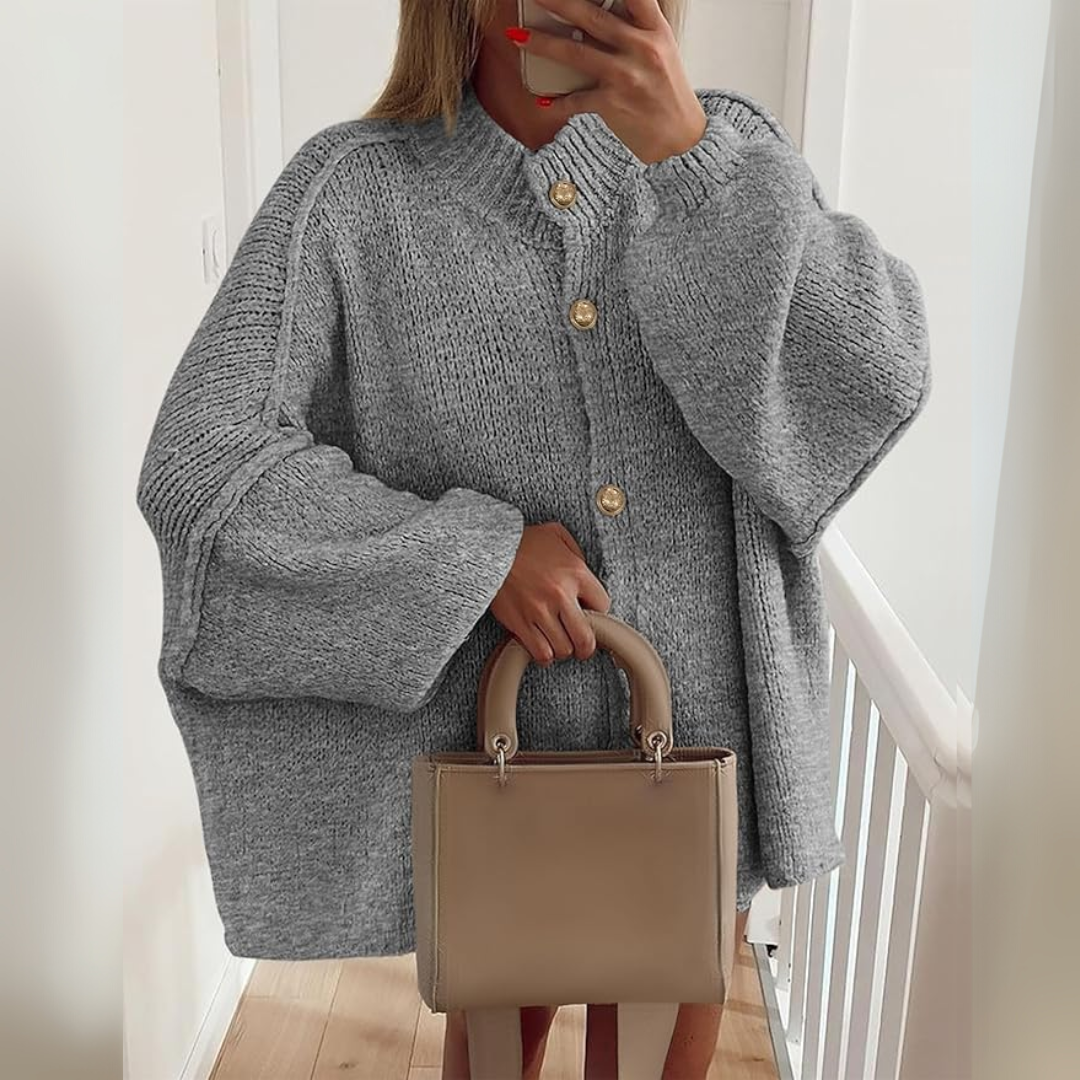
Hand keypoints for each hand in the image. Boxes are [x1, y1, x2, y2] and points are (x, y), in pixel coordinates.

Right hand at [490, 522, 611, 666]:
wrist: (487, 549)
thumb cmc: (521, 542)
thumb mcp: (556, 534)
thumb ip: (576, 551)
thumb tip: (585, 574)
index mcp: (575, 572)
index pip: (603, 605)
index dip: (598, 612)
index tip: (589, 614)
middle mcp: (560, 594)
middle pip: (586, 638)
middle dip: (587, 646)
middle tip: (582, 645)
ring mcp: (539, 611)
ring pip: (563, 650)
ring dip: (563, 649)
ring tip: (559, 642)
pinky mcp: (519, 623)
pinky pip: (540, 652)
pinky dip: (544, 654)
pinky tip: (542, 645)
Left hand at [506, 0, 706, 163]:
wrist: (680, 140)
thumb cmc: (667, 94)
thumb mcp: (660, 52)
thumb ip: (631, 32)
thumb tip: (589, 21)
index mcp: (656, 30)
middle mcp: (641, 49)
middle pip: (591, 17)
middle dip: (558, 2)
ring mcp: (625, 76)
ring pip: (575, 53)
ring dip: (542, 43)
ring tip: (517, 35)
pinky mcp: (612, 104)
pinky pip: (576, 100)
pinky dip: (557, 101)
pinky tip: (542, 100)